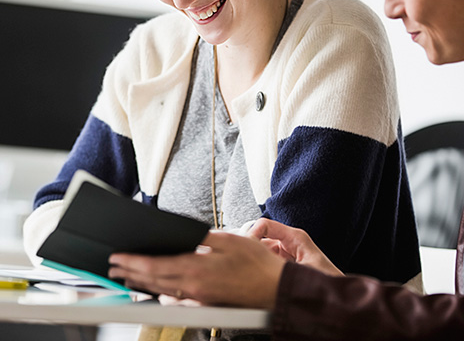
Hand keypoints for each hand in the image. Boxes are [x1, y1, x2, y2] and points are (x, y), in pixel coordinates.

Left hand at [108, 231, 284, 308]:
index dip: (134, 261)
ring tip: (128, 278)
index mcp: (198, 270)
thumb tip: (184, 235)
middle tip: (114, 268)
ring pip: (163, 290)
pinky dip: (161, 292)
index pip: (156, 265)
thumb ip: (204, 238)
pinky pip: (176, 298)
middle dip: (131, 273)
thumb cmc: (257, 264)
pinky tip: (158, 290)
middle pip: (155, 281)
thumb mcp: (230, 239)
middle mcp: (194, 288)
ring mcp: (199, 298)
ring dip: (142, 284)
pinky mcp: (207, 303)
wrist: (275, 289)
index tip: (118, 257)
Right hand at [249, 218, 342, 275]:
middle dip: (250, 247)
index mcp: (295, 237)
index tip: (245, 247)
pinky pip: (266, 261)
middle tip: (242, 260)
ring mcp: (287, 254)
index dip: (252, 234)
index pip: (265, 225)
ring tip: (248, 270)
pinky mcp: (284, 265)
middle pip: (261, 237)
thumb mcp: (302, 271)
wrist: (338, 298)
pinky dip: (259, 266)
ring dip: (254, 258)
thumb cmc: (328, 281)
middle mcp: (290, 243)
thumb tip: (260, 263)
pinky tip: (256, 277)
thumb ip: (281, 266)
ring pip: (261, 250)